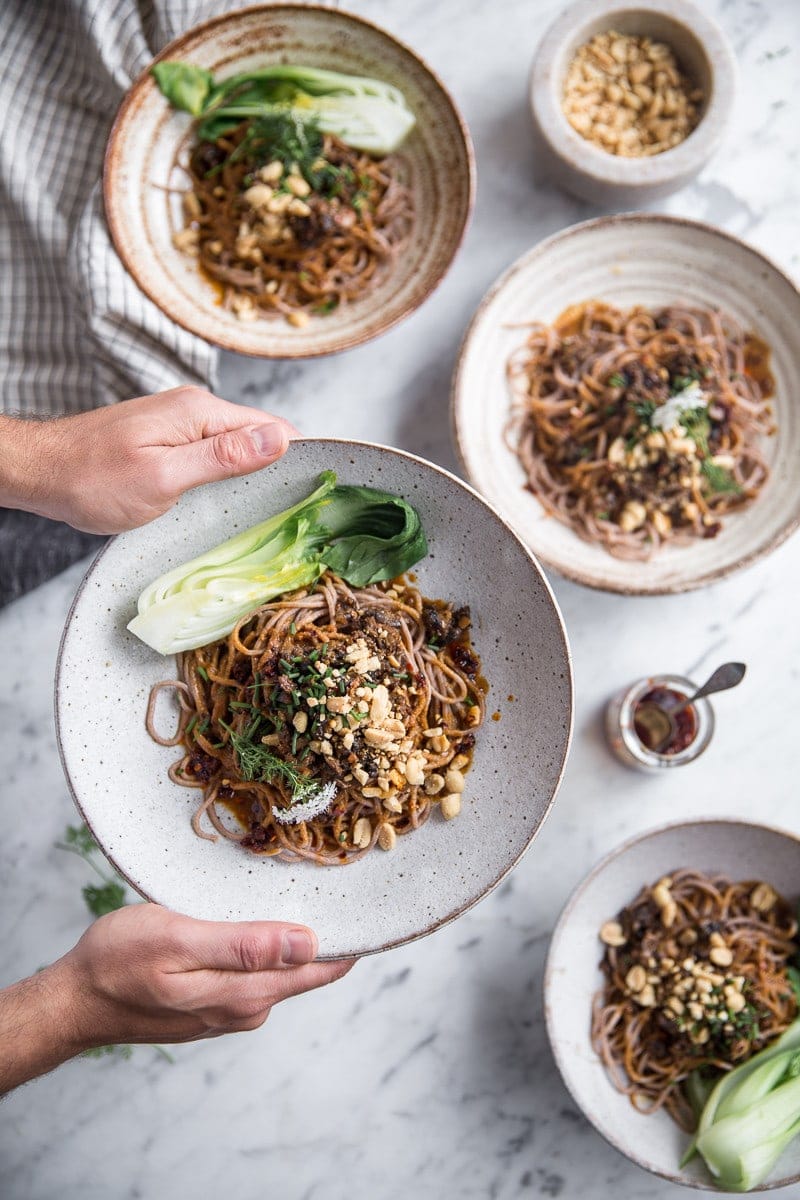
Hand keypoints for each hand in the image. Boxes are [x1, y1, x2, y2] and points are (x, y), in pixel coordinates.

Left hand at [0, 387, 295, 533]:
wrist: (40, 472)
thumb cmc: (93, 480)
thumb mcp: (164, 477)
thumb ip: (223, 458)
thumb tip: (279, 438)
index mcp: (200, 412)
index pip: (273, 428)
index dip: (298, 458)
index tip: (314, 494)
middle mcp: (194, 409)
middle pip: (258, 437)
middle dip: (278, 470)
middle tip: (295, 515)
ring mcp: (180, 423)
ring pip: (236, 447)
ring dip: (252, 476)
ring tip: (268, 514)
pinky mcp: (167, 439)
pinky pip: (213, 454)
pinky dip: (226, 477)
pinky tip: (228, 503)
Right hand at [0, 904, 353, 1092]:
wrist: (74, 1000)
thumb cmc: (118, 963)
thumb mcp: (179, 942)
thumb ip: (244, 946)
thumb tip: (308, 943)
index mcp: (246, 994)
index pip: (321, 968)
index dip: (354, 937)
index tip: (381, 903)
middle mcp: (247, 1007)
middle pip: (306, 966)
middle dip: (331, 929)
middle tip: (352, 877)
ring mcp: (230, 1006)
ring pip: (281, 966)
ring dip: (297, 933)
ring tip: (318, 886)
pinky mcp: (213, 999)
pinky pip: (256, 970)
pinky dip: (268, 943)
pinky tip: (265, 914)